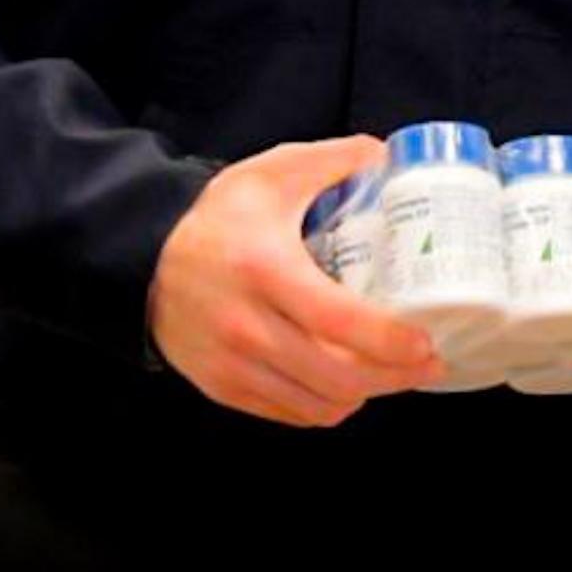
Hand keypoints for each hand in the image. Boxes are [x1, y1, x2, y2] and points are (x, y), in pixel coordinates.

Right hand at [148, 135, 443, 427]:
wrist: (143, 259)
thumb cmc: (216, 218)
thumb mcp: (270, 172)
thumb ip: (333, 159)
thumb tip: (389, 157)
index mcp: (266, 270)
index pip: (339, 322)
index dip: (391, 341)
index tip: (427, 342)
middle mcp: (247, 326)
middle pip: (338, 376)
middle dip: (395, 378)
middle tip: (428, 363)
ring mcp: (232, 364)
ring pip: (318, 404)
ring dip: (365, 395)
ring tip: (393, 374)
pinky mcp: (223, 388)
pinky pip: (290, 414)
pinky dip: (327, 405)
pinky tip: (348, 384)